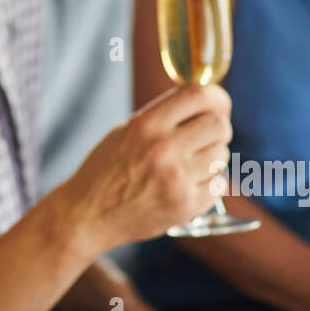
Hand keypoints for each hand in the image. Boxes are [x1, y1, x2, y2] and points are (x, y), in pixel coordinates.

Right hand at [63, 84, 232, 251]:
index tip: (219, 104)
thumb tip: (205, 105)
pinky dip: (209, 183)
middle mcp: (164, 149)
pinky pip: (219, 185)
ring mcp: (177, 179)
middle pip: (219, 126)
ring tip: (191, 164)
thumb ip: (163, 117)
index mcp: (146, 124)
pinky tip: (189, 184)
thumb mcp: (126, 131)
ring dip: (212, 157)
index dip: (217, 97)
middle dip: (217, 129)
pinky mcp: (185, 206)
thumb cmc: (105, 170)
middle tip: (204, 138)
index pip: (199, 95)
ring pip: (222, 156)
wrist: (87, 215)